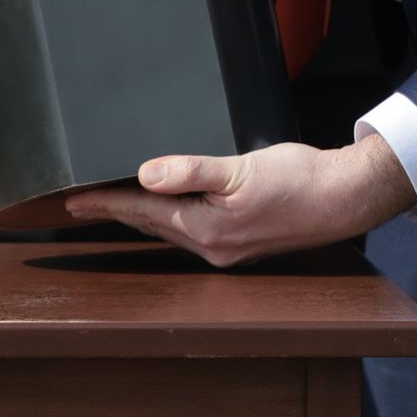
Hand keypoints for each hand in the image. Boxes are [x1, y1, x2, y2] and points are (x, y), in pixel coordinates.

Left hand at [62, 134, 414, 266]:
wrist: (344, 197)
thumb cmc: (299, 179)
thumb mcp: (241, 167)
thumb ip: (191, 170)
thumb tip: (145, 173)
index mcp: (206, 230)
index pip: (142, 213)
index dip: (106, 204)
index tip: (72, 201)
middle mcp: (212, 247)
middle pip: (150, 226)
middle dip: (114, 212)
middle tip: (78, 204)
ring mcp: (226, 249)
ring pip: (168, 229)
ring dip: (138, 216)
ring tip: (110, 204)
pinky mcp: (240, 242)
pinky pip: (189, 230)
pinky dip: (166, 217)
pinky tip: (163, 208)